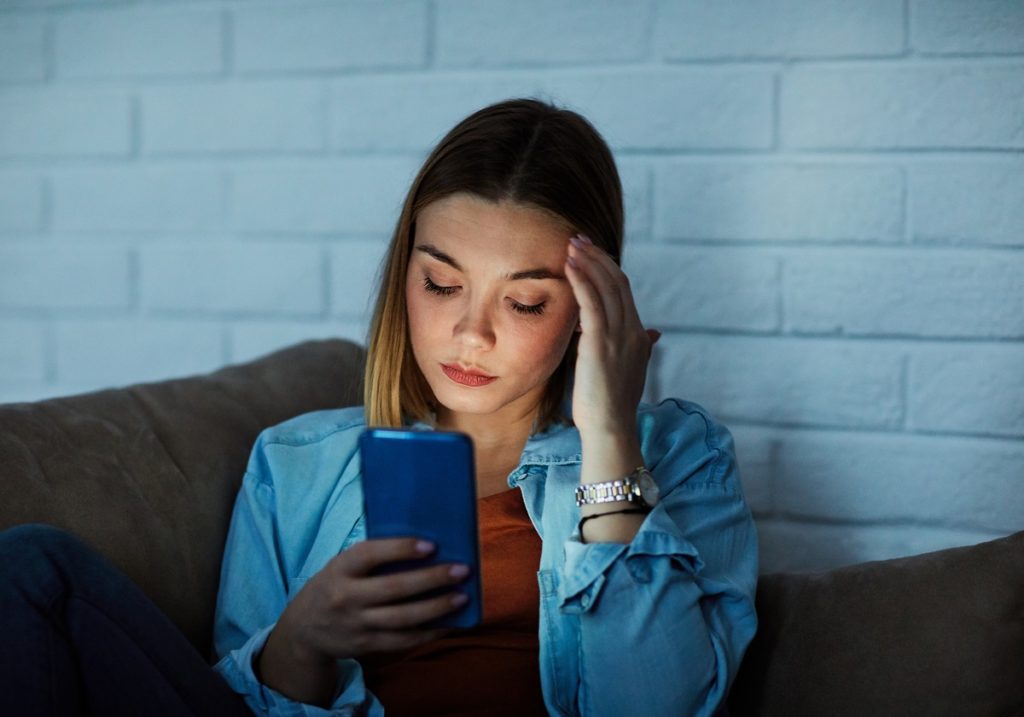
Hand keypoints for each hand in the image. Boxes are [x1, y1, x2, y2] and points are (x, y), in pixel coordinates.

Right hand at [271, 538, 469, 663]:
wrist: (304, 629)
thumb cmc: (335, 585)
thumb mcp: (341, 565)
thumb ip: (372, 558)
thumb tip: (422, 547)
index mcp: (340, 569)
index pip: (370, 555)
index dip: (400, 549)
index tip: (431, 545)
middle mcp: (346, 597)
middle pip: (394, 588)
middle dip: (432, 579)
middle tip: (462, 570)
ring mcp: (356, 624)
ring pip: (402, 618)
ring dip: (436, 608)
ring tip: (462, 597)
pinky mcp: (365, 645)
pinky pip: (402, 641)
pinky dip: (428, 632)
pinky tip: (449, 623)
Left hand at [565, 233, 659, 438]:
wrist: (610, 428)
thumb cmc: (613, 404)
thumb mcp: (631, 370)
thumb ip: (640, 347)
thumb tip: (654, 333)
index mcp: (639, 335)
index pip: (625, 290)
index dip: (607, 267)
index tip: (589, 252)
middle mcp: (633, 331)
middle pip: (617, 282)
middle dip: (597, 257)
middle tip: (578, 238)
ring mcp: (619, 337)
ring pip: (606, 287)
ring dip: (588, 262)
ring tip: (570, 244)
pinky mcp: (601, 344)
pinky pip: (592, 303)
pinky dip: (581, 280)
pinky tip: (569, 266)